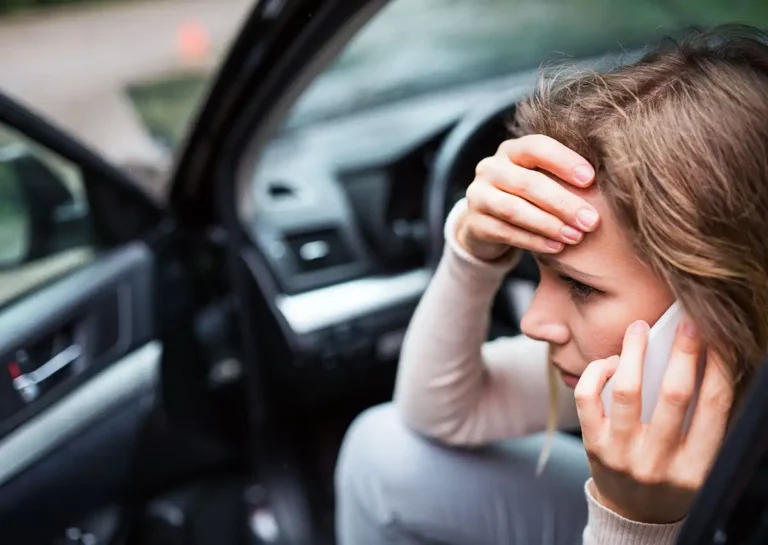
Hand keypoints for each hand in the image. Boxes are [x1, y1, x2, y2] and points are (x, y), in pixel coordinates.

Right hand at [455, 134, 600, 260]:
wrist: (486, 223)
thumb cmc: (527, 198)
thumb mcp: (541, 180)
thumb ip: (562, 178)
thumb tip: (605, 186)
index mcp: (511, 150)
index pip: (537, 147)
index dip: (564, 161)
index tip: (591, 179)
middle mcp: (490, 168)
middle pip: (528, 183)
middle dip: (563, 202)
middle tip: (591, 221)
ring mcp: (478, 196)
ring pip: (515, 210)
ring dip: (549, 224)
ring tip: (576, 236)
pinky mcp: (474, 223)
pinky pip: (506, 232)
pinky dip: (534, 241)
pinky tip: (556, 247)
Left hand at [575, 318, 733, 523]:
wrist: (634, 516)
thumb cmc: (671, 477)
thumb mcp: (697, 459)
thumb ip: (702, 420)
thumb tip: (703, 361)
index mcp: (697, 466)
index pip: (715, 407)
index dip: (719, 367)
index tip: (717, 338)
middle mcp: (660, 462)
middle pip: (675, 395)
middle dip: (683, 352)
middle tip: (685, 323)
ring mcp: (623, 455)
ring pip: (627, 391)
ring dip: (634, 352)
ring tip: (639, 328)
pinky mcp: (593, 446)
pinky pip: (588, 399)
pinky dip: (597, 372)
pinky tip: (609, 362)